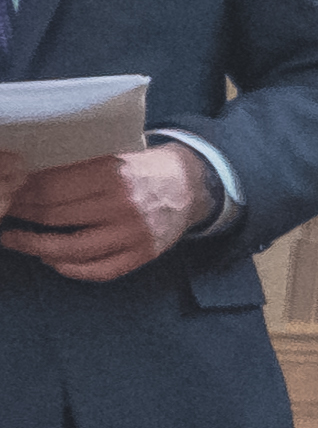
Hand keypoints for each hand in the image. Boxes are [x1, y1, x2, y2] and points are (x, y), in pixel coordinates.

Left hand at [3, 145, 211, 282]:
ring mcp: (133, 234)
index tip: (8, 193)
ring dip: (34, 246)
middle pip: (55, 217)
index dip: (22, 193)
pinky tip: (51, 260)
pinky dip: (69, 269)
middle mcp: (122, 206)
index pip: (50, 189)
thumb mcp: (110, 157)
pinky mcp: (142, 255)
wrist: (189, 186)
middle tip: (6, 213)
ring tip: (15, 241)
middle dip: (23, 216)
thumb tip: (25, 181)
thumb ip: (76, 169)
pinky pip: (98, 271)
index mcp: (112, 175)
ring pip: (71, 249)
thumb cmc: (140, 169)